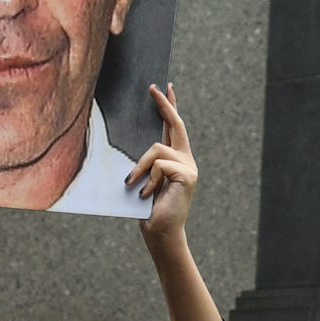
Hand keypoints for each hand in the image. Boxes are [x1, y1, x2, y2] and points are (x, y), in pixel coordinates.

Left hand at [128, 84, 198, 237]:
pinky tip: (145, 194)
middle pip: (175, 124)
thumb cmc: (147, 210)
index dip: (169, 106)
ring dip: (140, 166)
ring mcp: (188, 167)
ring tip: (131, 184)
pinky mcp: (187, 175)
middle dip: (164, 104)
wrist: (160, 234)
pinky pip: (159, 164)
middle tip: (152, 88)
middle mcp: (185, 160)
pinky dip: (148, 179)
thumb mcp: (142, 180)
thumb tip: (131, 145)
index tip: (164, 87)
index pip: (173, 127)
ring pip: (157, 148)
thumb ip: (143, 162)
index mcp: (175, 159)